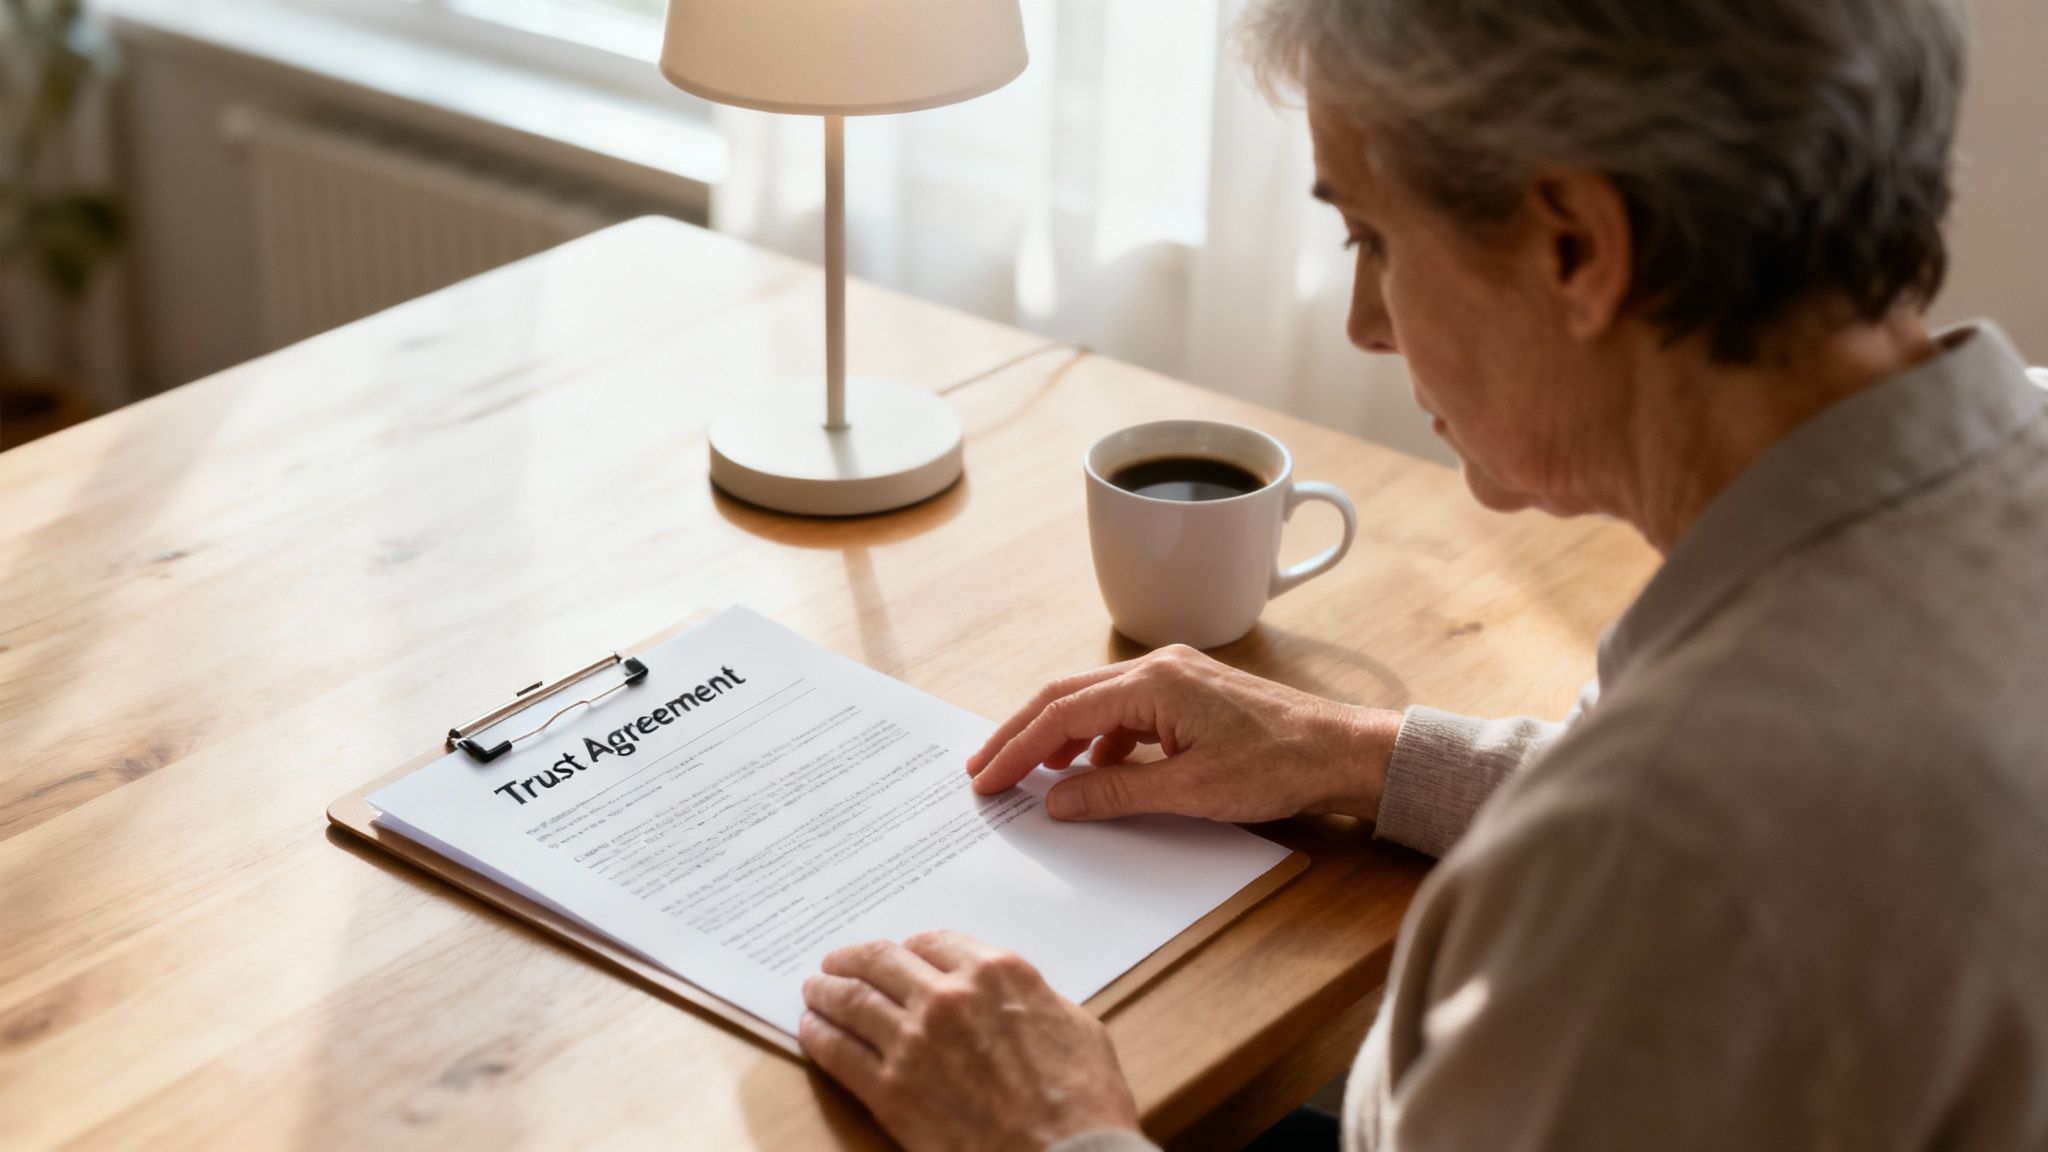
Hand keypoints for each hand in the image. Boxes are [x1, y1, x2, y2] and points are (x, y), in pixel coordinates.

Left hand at [800, 931, 1139, 1151]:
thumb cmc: (1083, 1100)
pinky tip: (811, 1028)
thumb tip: (1014, 999)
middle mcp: (948, 996)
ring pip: (853, 999)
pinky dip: (819, 1035)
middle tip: (837, 963)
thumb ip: (1033, 998)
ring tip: (814, 989)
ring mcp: (914, 1041)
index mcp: (996, 973)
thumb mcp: (1075, 1025)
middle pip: (883, 962)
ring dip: (827, 990)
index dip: (909, 947)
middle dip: (854, 959)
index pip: (933, 942)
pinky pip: (839, 1051)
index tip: (898, 954)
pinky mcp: (891, 1089)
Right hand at [966, 645, 1400, 822]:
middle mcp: (1158, 668)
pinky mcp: (1190, 694)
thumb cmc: (1279, 766)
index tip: (985, 778)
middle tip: (984, 768)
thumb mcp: (1190, 792)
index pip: (1062, 713)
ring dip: (1057, 736)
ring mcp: (1175, 677)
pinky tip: (1094, 770)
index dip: (1015, 748)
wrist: (1344, 752)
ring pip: (1094, 702)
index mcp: (1153, 683)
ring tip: (1028, 773)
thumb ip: (1116, 793)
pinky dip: (1097, 740)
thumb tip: (1057, 801)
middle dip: (1020, 734)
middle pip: (1066, 696)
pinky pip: (1125, 712)